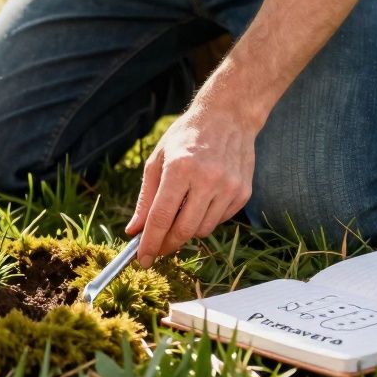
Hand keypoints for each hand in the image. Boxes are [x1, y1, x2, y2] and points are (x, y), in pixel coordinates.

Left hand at [126, 105, 256, 266]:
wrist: (228, 116)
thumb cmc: (186, 137)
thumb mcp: (157, 161)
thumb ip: (145, 199)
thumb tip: (134, 231)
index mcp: (180, 168)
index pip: (162, 217)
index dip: (150, 242)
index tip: (142, 260)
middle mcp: (207, 179)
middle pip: (183, 230)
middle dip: (167, 244)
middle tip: (157, 247)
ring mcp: (229, 187)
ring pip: (203, 230)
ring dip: (187, 231)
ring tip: (180, 213)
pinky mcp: (243, 193)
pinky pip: (220, 221)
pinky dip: (206, 219)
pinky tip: (201, 201)